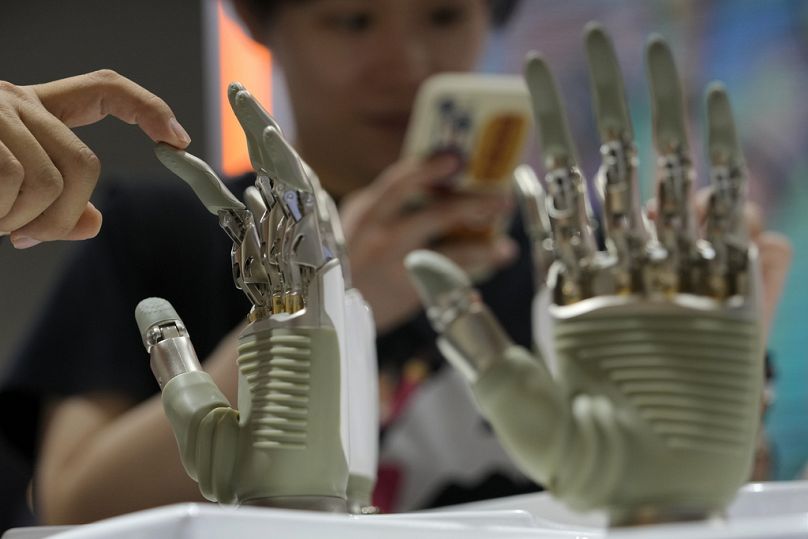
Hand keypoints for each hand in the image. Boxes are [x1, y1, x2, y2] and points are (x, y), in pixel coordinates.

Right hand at [0, 70, 190, 247]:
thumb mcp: (10, 188)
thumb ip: (56, 202)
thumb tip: (93, 223)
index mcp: (36, 107)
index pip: (104, 88)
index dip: (147, 107)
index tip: (177, 138)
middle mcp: (18, 101)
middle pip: (85, 164)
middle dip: (65, 215)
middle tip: (31, 236)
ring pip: (50, 182)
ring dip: (25, 220)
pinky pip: (12, 182)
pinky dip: (1, 215)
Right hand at [340, 154, 516, 331]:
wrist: (332, 309)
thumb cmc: (351, 258)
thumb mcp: (356, 223)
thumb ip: (386, 204)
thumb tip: (434, 179)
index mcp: (367, 212)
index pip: (400, 183)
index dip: (429, 168)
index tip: (456, 158)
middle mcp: (381, 236)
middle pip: (434, 214)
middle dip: (471, 203)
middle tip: (500, 197)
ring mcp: (396, 265)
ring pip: (450, 251)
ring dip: (483, 243)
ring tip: (505, 240)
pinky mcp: (409, 289)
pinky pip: (450, 274)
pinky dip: (476, 266)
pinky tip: (496, 259)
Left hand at [406, 24, 767, 523]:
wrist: (649, 503)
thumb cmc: (578, 463)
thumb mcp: (510, 394)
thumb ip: (467, 323)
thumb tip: (418, 257)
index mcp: (570, 293)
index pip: (556, 197)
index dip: (544, 136)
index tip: (530, 79)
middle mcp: (624, 279)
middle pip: (618, 175)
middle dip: (610, 105)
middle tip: (602, 37)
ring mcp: (680, 290)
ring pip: (677, 188)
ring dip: (672, 122)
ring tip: (667, 60)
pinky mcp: (733, 313)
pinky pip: (737, 237)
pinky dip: (732, 181)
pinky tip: (723, 125)